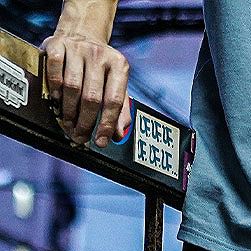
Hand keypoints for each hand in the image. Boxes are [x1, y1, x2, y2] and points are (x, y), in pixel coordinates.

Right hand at [40, 34, 130, 148]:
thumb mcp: (116, 85)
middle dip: (85, 122)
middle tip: (79, 136)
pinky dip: (55, 88)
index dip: (106, 124)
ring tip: (68, 123)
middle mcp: (100, 55)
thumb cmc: (101, 68)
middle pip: (92, 97)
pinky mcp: (57, 43)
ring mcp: (78, 48)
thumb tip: (119, 135)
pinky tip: (57, 100)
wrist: (83, 33)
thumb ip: (121, 111)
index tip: (100, 141)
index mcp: (119, 66)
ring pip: (72, 86)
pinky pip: (54, 69)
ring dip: (69, 110)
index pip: (114, 101)